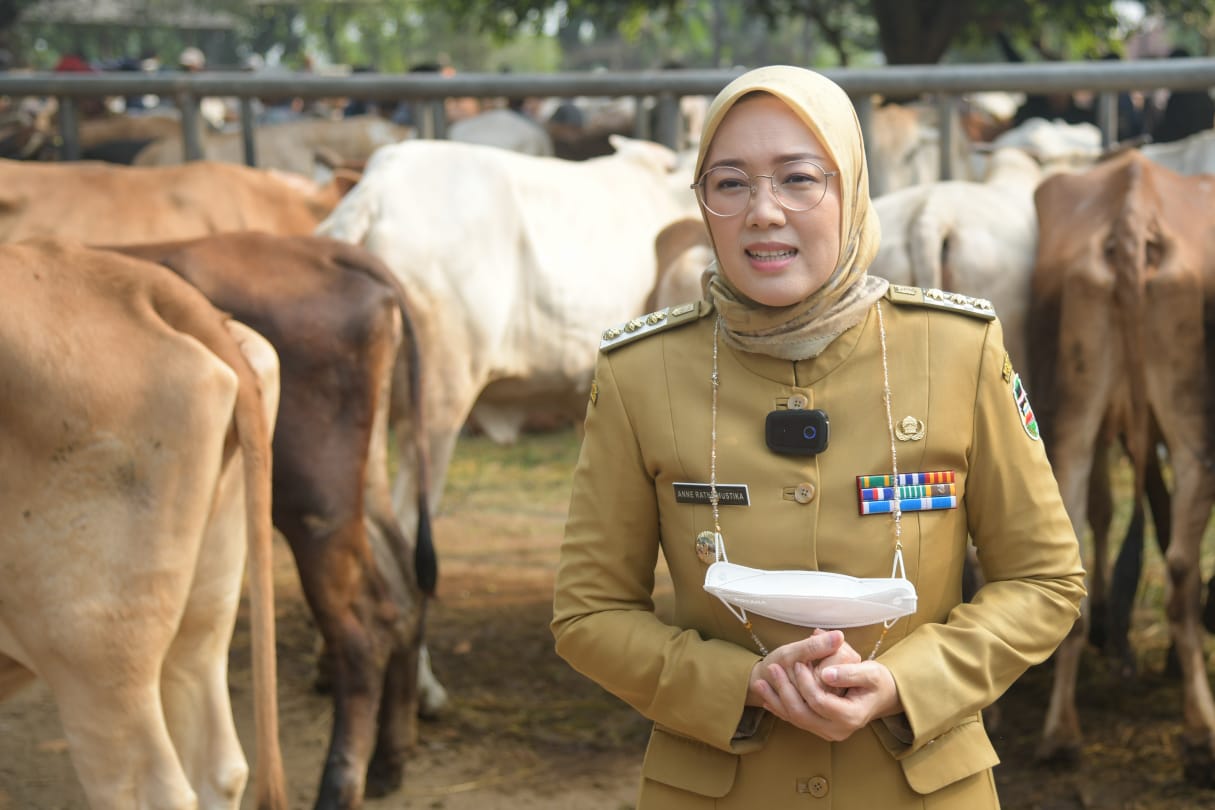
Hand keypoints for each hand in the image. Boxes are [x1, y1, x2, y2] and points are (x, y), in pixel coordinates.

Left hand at [747, 630, 901, 741]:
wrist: (881, 696)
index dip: (805, 682)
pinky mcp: (819, 728)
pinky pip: (796, 720)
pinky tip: (767, 697)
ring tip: (761, 681)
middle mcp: (838, 730)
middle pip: (803, 714)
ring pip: (796, 719)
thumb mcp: (871, 672)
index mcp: (851, 716)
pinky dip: (780, 708)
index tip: (798, 662)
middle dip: (784, 690)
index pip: (819, 701)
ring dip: (776, 700)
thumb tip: (826, 674)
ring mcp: (827, 731)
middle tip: (773, 667)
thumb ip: (850, 673)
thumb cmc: (877, 681)